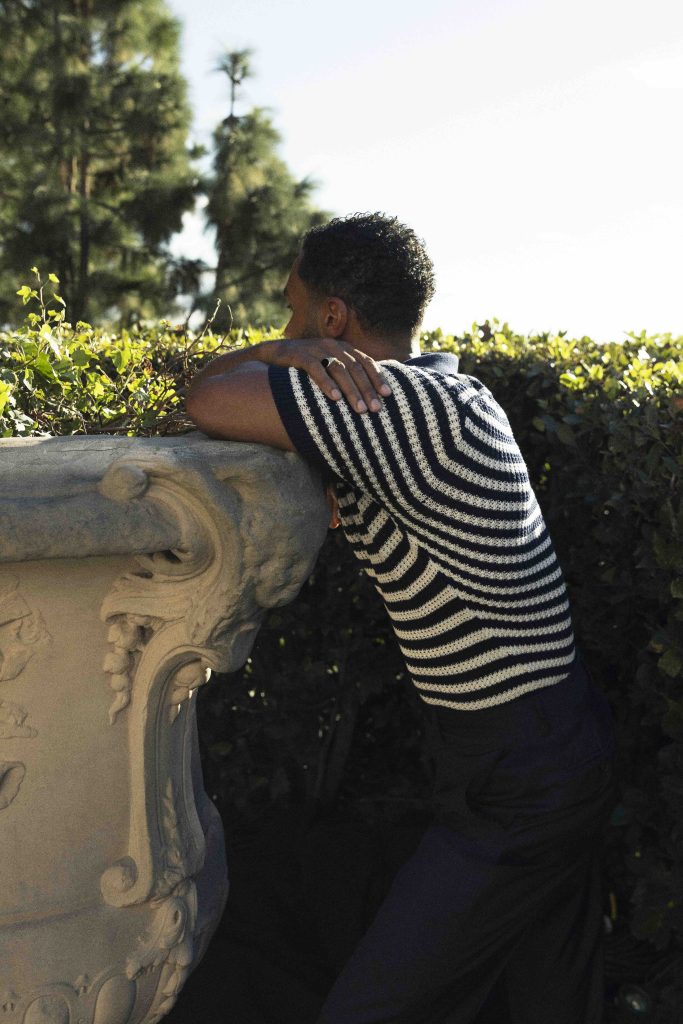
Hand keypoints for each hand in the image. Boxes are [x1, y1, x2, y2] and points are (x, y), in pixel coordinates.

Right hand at [262, 338, 391, 413]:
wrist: (270, 358)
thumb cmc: (303, 368)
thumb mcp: (326, 368)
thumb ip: (344, 376)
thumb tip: (366, 397)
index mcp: (342, 349)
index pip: (365, 362)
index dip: (378, 378)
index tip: (388, 395)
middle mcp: (331, 346)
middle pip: (355, 368)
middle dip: (367, 390)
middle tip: (376, 409)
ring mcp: (315, 349)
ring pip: (339, 369)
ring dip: (351, 390)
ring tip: (360, 409)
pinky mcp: (298, 355)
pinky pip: (316, 369)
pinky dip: (326, 383)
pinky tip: (335, 398)